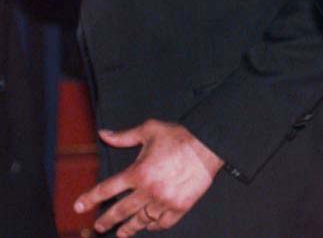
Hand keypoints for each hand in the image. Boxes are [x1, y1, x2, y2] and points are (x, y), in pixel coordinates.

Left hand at [74, 121, 222, 235]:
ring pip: (140, 220)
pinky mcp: (179, 206)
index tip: (79, 206)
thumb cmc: (179, 136)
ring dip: (128, 228)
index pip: (107, 189)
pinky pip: (162, 223)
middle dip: (106, 220)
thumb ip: (124, 136)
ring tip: (122, 233)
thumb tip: (103, 134)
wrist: (209, 145)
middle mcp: (148, 190)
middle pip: (120, 211)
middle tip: (99, 226)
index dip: (90, 198)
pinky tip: (149, 225)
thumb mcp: (150, 130)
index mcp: (137, 172)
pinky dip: (154, 225)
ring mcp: (163, 201)